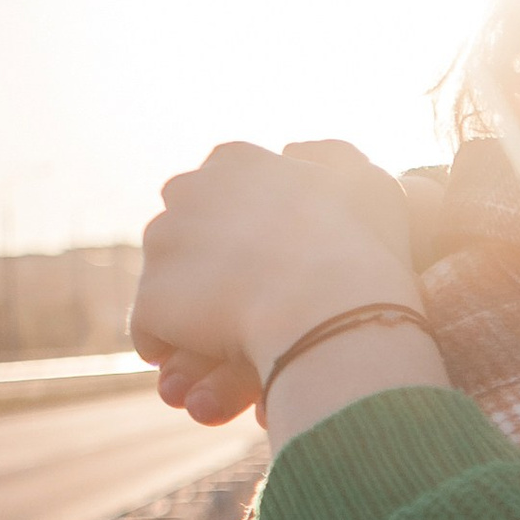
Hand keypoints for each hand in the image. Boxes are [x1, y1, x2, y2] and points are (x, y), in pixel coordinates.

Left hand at [134, 141, 418, 421]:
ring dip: (190, 307)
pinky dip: (172, 348)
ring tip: (231, 338)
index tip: (270, 258)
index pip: (220, 188)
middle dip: (207, 262)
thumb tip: (299, 155)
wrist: (332, 309)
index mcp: (237, 160)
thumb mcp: (367, 182)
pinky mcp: (152, 300)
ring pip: (166, 281)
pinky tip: (205, 365)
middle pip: (183, 229)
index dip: (242, 228)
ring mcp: (164, 245)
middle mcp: (187, 190)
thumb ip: (332, 160)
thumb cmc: (362, 250)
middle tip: (251, 299)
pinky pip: (151, 332)